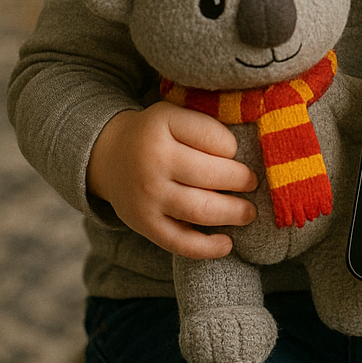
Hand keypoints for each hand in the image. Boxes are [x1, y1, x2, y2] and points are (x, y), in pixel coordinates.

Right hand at [86, 101, 258, 258]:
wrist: (108, 155)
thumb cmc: (154, 134)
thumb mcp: (173, 115)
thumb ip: (205, 127)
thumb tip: (245, 158)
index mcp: (163, 126)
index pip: (214, 138)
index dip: (232, 147)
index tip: (234, 152)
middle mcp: (153, 162)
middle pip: (210, 175)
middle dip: (240, 181)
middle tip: (253, 184)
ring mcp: (148, 196)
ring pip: (199, 210)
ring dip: (232, 213)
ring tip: (248, 212)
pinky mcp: (144, 224)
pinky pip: (179, 242)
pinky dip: (206, 247)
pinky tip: (227, 244)